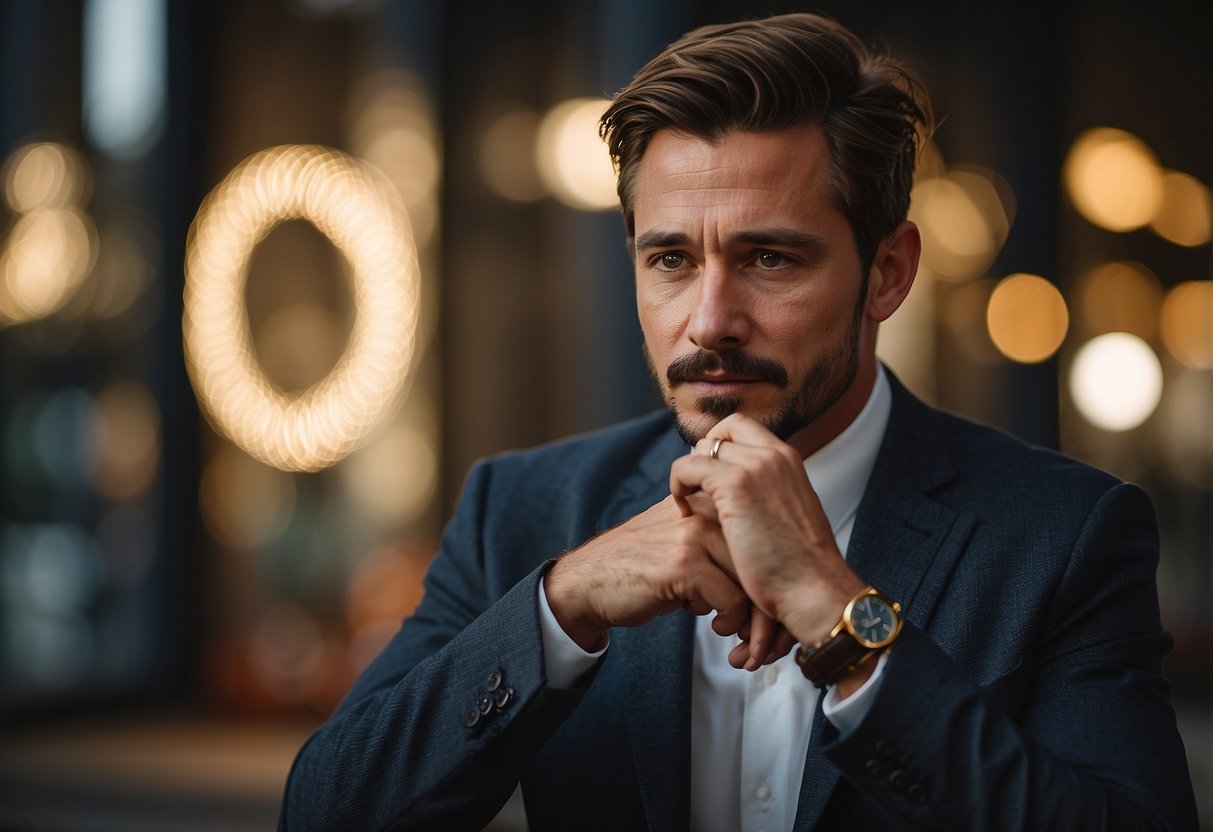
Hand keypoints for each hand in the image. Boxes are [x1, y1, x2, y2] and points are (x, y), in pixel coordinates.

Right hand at [544, 495, 751, 651]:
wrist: (589, 582)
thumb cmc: (640, 570)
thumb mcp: (682, 542)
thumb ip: (719, 542)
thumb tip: (765, 577)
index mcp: (708, 500)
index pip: (760, 534)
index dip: (770, 575)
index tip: (768, 606)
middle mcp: (704, 510)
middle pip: (761, 557)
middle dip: (766, 602)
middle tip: (759, 629)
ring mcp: (694, 533)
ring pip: (752, 580)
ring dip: (750, 617)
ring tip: (736, 630)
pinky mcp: (684, 563)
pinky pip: (732, 598)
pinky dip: (730, 621)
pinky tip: (717, 627)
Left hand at [669, 414, 865, 649]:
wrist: (815, 591)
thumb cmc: (800, 570)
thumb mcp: (788, 518)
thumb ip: (769, 497)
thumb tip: (740, 501)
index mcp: (789, 460)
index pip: (743, 426)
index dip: (719, 445)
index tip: (709, 477)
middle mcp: (775, 455)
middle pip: (722, 430)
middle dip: (702, 456)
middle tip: (696, 490)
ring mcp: (756, 466)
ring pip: (702, 447)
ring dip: (688, 474)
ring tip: (688, 505)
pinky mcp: (735, 485)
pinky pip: (688, 466)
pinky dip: (678, 484)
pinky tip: (683, 511)